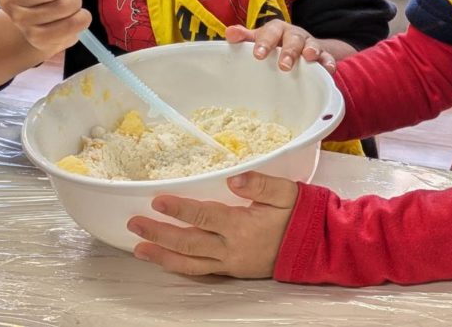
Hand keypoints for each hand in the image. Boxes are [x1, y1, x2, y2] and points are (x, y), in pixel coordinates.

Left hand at [127, 171, 297, 277]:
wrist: (316, 246)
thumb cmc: (299, 214)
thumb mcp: (286, 192)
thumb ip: (260, 183)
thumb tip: (233, 178)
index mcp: (242, 226)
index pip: (204, 217)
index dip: (179, 210)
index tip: (157, 201)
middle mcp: (232, 249)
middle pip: (188, 243)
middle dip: (159, 234)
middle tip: (135, 224)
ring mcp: (231, 263)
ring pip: (190, 264)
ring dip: (162, 256)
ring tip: (139, 249)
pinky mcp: (233, 271)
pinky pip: (201, 272)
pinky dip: (180, 267)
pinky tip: (166, 260)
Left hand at [226, 21, 335, 72]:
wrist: (299, 46)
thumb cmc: (274, 45)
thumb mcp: (259, 40)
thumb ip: (245, 38)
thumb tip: (229, 33)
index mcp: (277, 30)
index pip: (271, 31)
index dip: (265, 42)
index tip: (258, 55)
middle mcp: (294, 35)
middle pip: (293, 38)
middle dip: (289, 51)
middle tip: (283, 65)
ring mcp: (310, 45)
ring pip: (312, 46)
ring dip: (311, 51)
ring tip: (310, 58)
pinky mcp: (323, 56)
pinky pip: (328, 58)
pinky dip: (329, 63)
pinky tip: (329, 70)